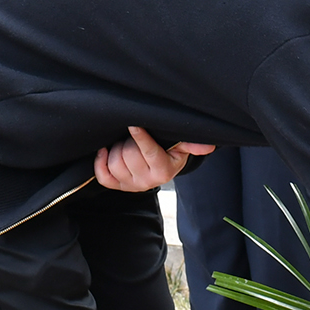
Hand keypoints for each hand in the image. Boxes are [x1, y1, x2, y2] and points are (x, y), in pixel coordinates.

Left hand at [94, 127, 214, 191]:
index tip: (134, 124)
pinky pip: (103, 176)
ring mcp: (131, 185)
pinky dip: (101, 161)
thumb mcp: (182, 148)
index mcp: (164, 171)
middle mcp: (147, 181)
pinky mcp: (118, 186)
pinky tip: (106, 150)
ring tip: (126, 143)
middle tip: (133, 136)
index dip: (140, 137)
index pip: (149, 152)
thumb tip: (209, 146)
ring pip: (114, 163)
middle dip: (129, 141)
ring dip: (116, 149)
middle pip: (128, 155)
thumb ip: (192, 145)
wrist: (160, 169)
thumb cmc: (170, 152)